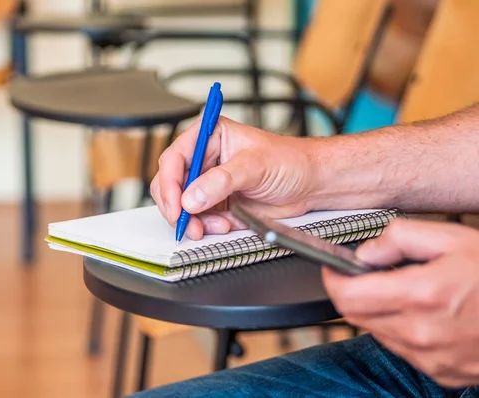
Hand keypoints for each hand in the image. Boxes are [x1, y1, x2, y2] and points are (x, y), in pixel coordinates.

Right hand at [150, 116, 315, 239]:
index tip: (177, 205)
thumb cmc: (289, 161)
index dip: (170, 184)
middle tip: (188, 223)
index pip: (175, 159)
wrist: (309, 184)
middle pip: (170, 184)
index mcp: (209, 137)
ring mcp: (208, 182)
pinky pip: (197, 218)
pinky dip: (206, 226)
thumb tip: (192, 198)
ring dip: (194, 220)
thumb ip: (221, 181)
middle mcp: (204, 159)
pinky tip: (226, 224)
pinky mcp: (215, 203)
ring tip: (218, 225)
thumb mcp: (254, 166)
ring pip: (181, 205)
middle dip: (177, 207)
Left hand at [322, 218, 478, 387]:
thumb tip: (367, 252)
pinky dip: (399, 330)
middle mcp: (422, 333)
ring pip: (376, 333)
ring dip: (377, 311)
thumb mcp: (453, 238)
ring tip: (405, 292)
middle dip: (352, 293)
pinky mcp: (441, 372)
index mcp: (422, 296)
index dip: (333, 279)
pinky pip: (401, 349)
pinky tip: (422, 314)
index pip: (348, 295)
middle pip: (356, 316)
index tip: (333, 268)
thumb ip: (401, 238)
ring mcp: (431, 358)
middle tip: (366, 275)